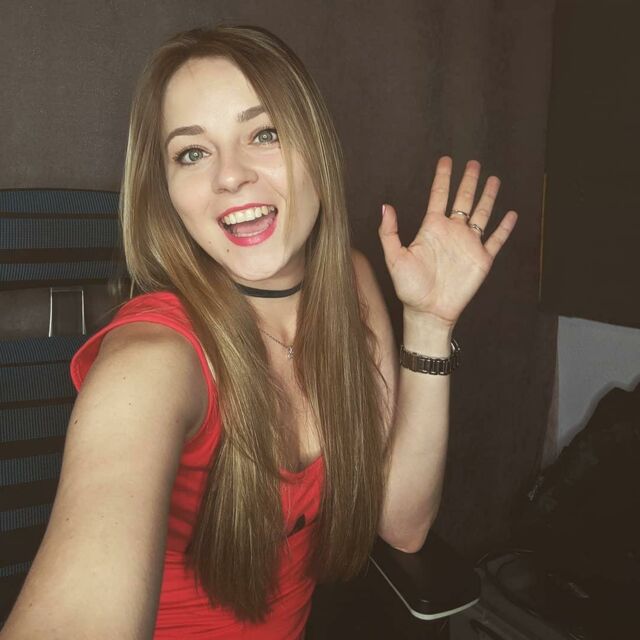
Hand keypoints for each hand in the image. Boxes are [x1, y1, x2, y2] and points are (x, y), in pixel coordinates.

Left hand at [378, 156, 517, 327]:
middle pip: (463, 199)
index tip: (446, 160)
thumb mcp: (394, 258)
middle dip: (469, 181)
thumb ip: (389, 232)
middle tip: (474, 163)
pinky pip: (496, 239)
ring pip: (482, 214)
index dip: (443, 176)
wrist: (428, 311)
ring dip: (488, 197)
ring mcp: (468, 244)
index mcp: (432, 228)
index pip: (439, 195)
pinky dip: (504, 227)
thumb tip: (385, 206)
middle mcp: (451, 232)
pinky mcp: (482, 259)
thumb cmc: (409, 287)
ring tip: (494, 179)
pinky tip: (511, 214)